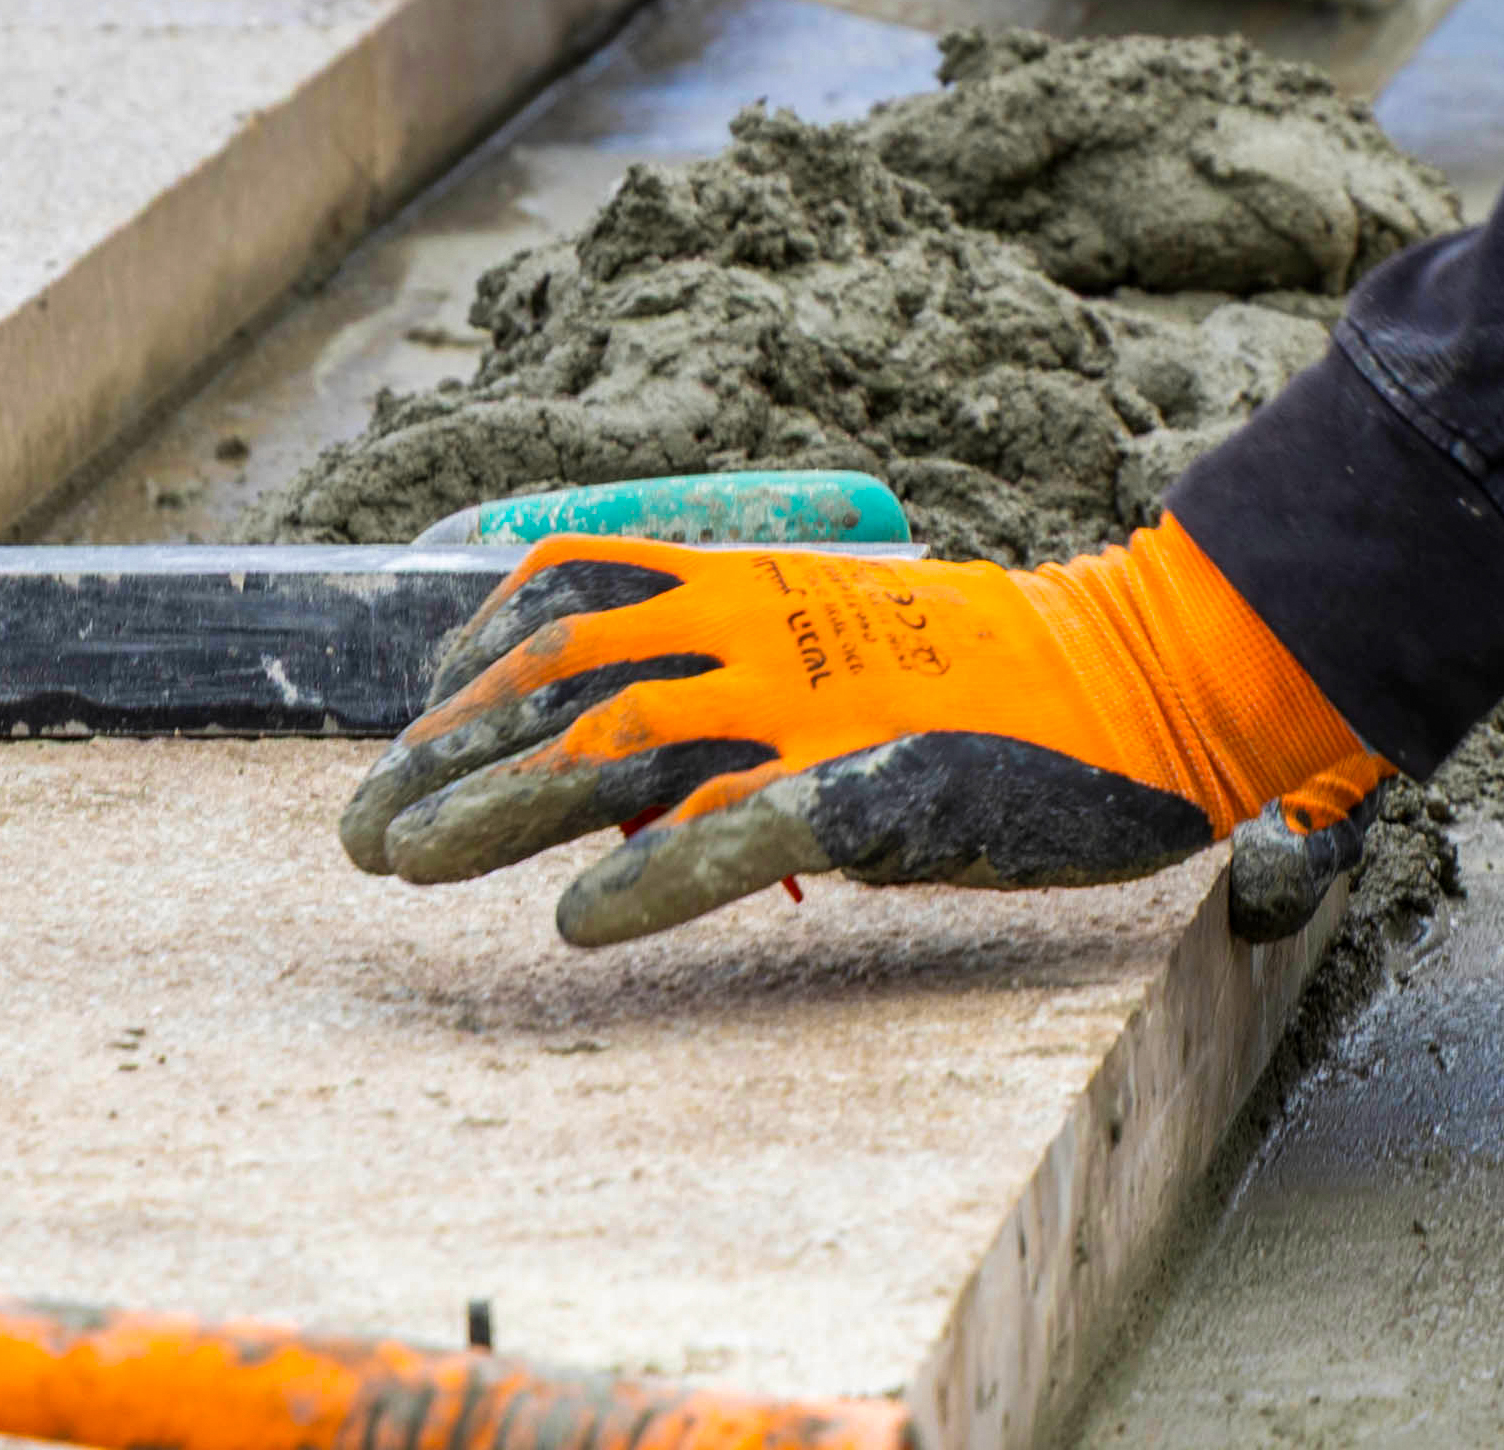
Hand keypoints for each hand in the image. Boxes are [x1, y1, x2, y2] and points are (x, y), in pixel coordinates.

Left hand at [339, 521, 1379, 946]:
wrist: (1142, 674)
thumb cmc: (994, 667)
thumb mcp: (849, 627)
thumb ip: (744, 656)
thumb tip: (635, 713)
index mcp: (756, 582)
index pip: (573, 589)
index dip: (474, 653)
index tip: (416, 716)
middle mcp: (765, 630)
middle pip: (565, 677)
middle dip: (448, 749)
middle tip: (361, 828)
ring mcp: (818, 705)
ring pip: (622, 746)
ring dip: (501, 806)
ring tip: (408, 863)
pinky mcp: (879, 785)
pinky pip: (744, 830)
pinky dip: (655, 875)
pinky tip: (583, 922)